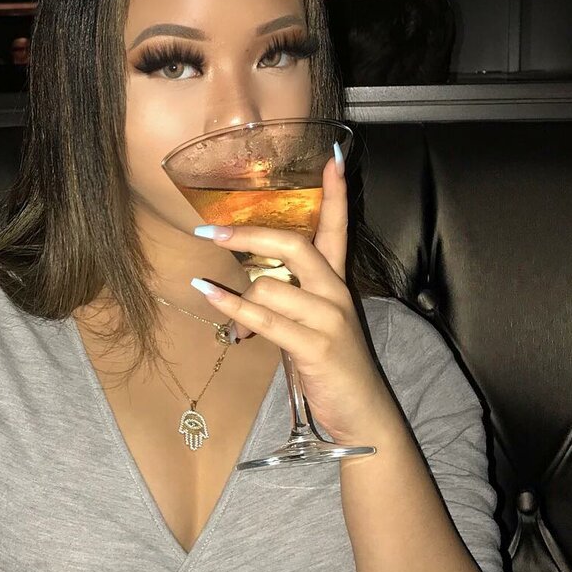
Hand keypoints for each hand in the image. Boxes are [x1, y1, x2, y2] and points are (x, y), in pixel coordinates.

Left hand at [190, 154, 400, 445]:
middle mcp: (336, 293)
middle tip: (210, 230)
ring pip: (271, 285)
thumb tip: (246, 280)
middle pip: (295, 245)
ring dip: (239, 294)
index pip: (338, 227)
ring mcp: (328, 319)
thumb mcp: (313, 320)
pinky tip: (208, 293)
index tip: (333, 157)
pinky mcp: (315, 346)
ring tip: (215, 296)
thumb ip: (287, 295)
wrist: (363, 414)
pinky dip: (231, 305)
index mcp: (337, 282)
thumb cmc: (330, 363)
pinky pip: (264, 317)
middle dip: (250, 234)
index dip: (336, 192)